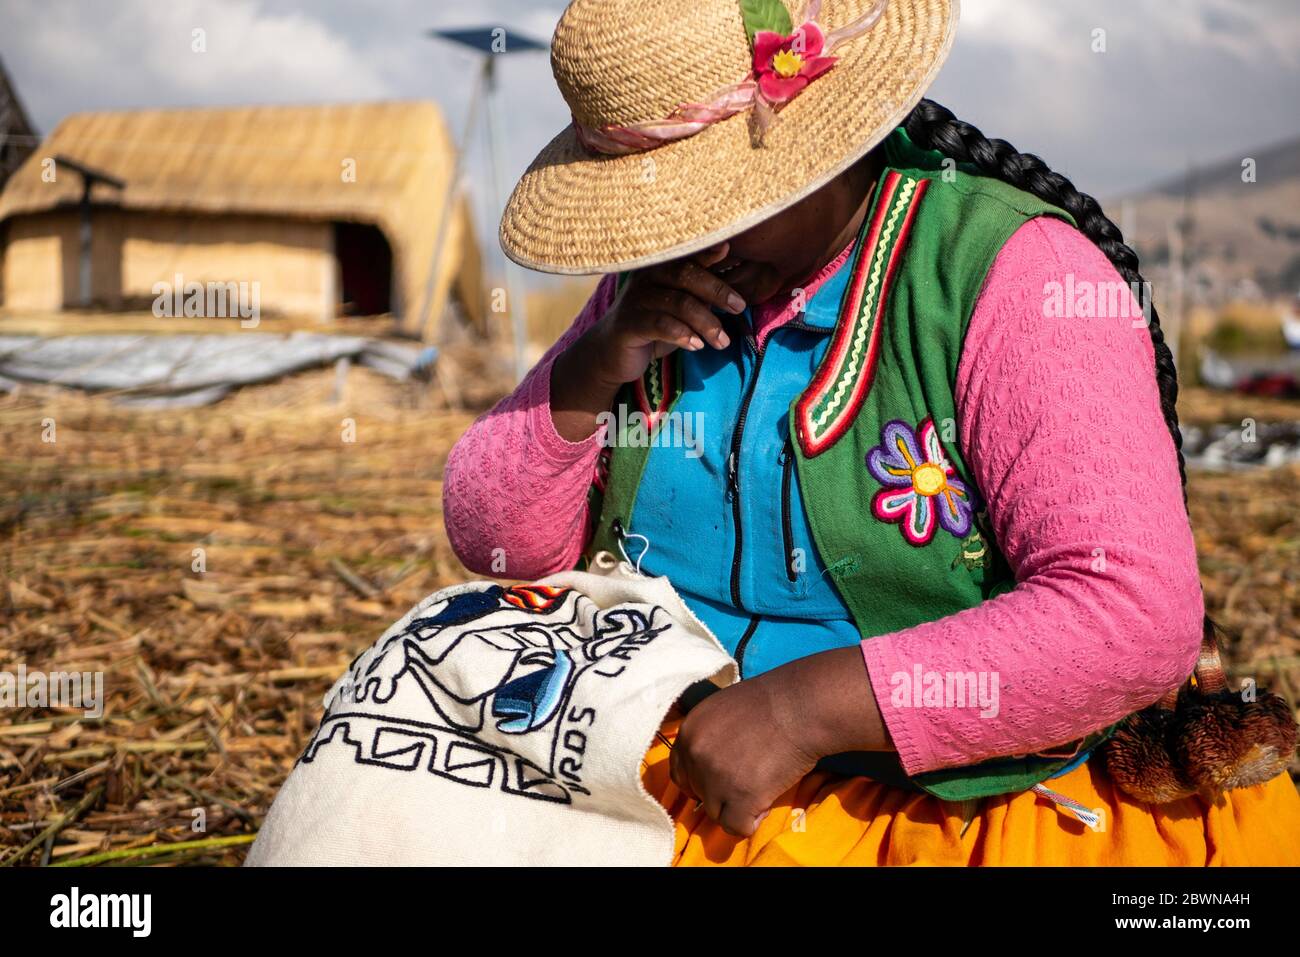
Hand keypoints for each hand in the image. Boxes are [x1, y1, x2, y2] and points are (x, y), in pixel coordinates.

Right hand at [587, 241, 746, 386]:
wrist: (612, 353)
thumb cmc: (654, 328)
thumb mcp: (680, 309)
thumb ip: (702, 295)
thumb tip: (737, 290)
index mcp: (659, 268)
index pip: (688, 255)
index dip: (709, 251)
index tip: (730, 251)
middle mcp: (645, 277)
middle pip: (686, 274)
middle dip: (717, 291)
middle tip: (739, 308)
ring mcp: (635, 299)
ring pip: (678, 303)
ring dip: (706, 323)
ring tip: (722, 342)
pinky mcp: (628, 324)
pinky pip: (660, 325)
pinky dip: (683, 335)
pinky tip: (696, 346)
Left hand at [669, 668, 818, 837]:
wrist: (801, 706)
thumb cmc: (772, 702)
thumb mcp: (724, 710)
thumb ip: (710, 737)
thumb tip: (710, 765)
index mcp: (689, 731)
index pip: (680, 773)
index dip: (700, 781)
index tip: (721, 781)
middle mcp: (695, 755)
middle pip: (698, 795)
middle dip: (721, 794)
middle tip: (749, 780)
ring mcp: (715, 778)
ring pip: (716, 813)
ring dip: (739, 806)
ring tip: (764, 785)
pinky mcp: (740, 798)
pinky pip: (737, 827)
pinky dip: (752, 820)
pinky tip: (767, 800)